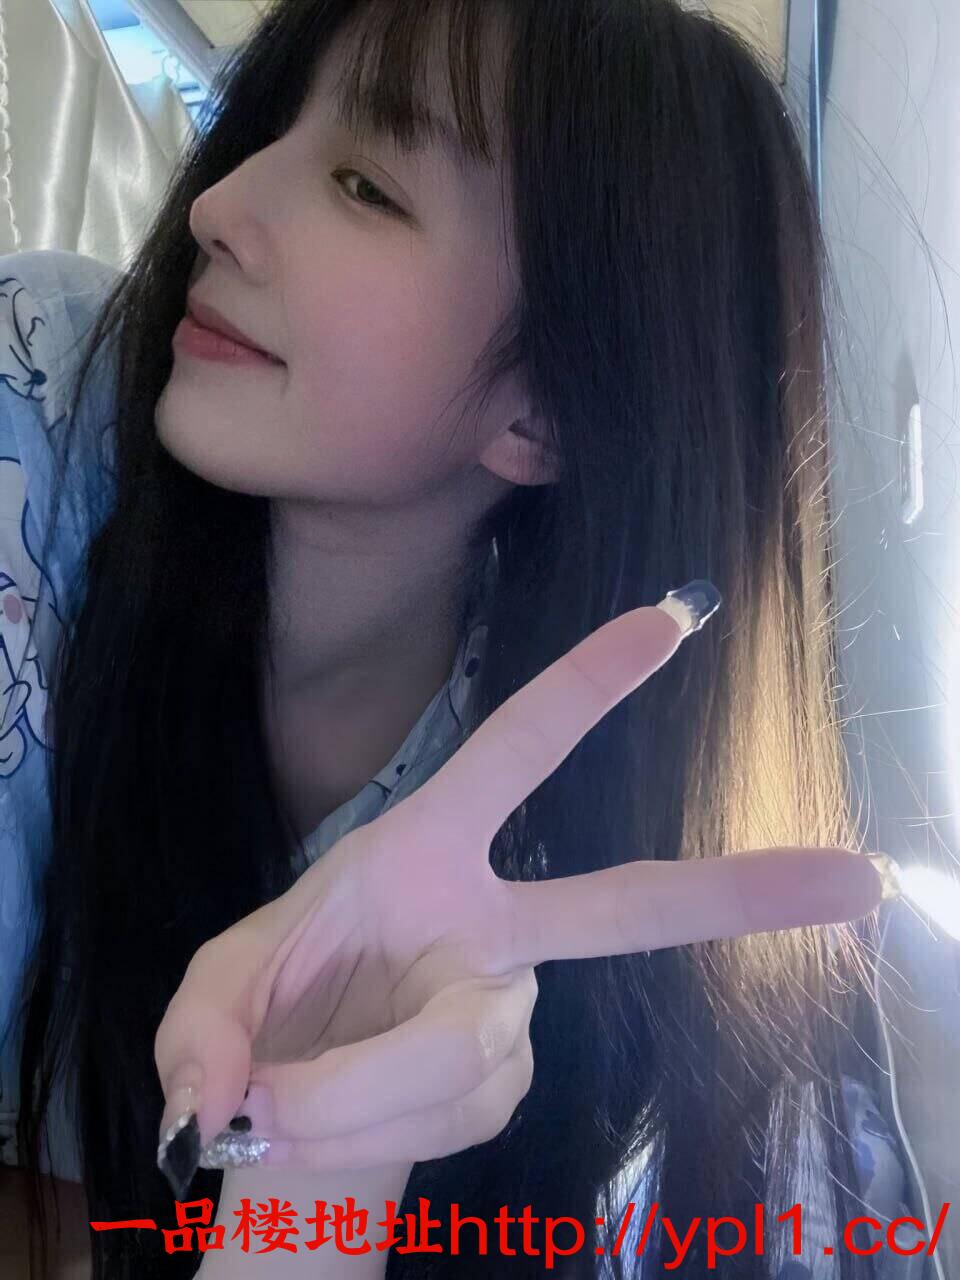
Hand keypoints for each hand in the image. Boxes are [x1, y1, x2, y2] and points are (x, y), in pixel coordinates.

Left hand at [154, 583, 886, 1189]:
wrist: (288, 1109)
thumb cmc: (263, 1018)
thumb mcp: (208, 1000)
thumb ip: (200, 1039)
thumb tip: (229, 1104)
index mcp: (425, 849)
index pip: (519, 751)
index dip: (587, 684)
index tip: (671, 618)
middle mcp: (490, 923)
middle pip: (624, 908)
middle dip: (735, 891)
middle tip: (858, 882)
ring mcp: (509, 1010)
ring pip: (467, 1052)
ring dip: (349, 1092)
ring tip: (277, 1110)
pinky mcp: (507, 1087)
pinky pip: (452, 1114)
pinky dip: (364, 1131)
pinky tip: (339, 1122)